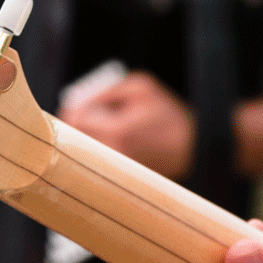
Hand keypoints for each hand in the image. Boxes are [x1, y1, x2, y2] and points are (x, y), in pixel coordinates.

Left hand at [58, 72, 195, 178]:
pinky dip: (97, 148)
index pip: (75, 123)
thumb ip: (106, 91)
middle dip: (76, 125)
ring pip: (83, 150)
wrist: (192, 145)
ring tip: (100, 125)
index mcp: (116, 131)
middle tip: (81, 114)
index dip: (70, 112)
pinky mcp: (118, 175)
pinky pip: (96, 159)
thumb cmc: (166, 113)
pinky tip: (112, 140)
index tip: (72, 106)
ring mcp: (115, 168)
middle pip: (75, 139)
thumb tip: (78, 100)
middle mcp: (112, 154)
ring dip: (86, 137)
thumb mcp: (140, 87)